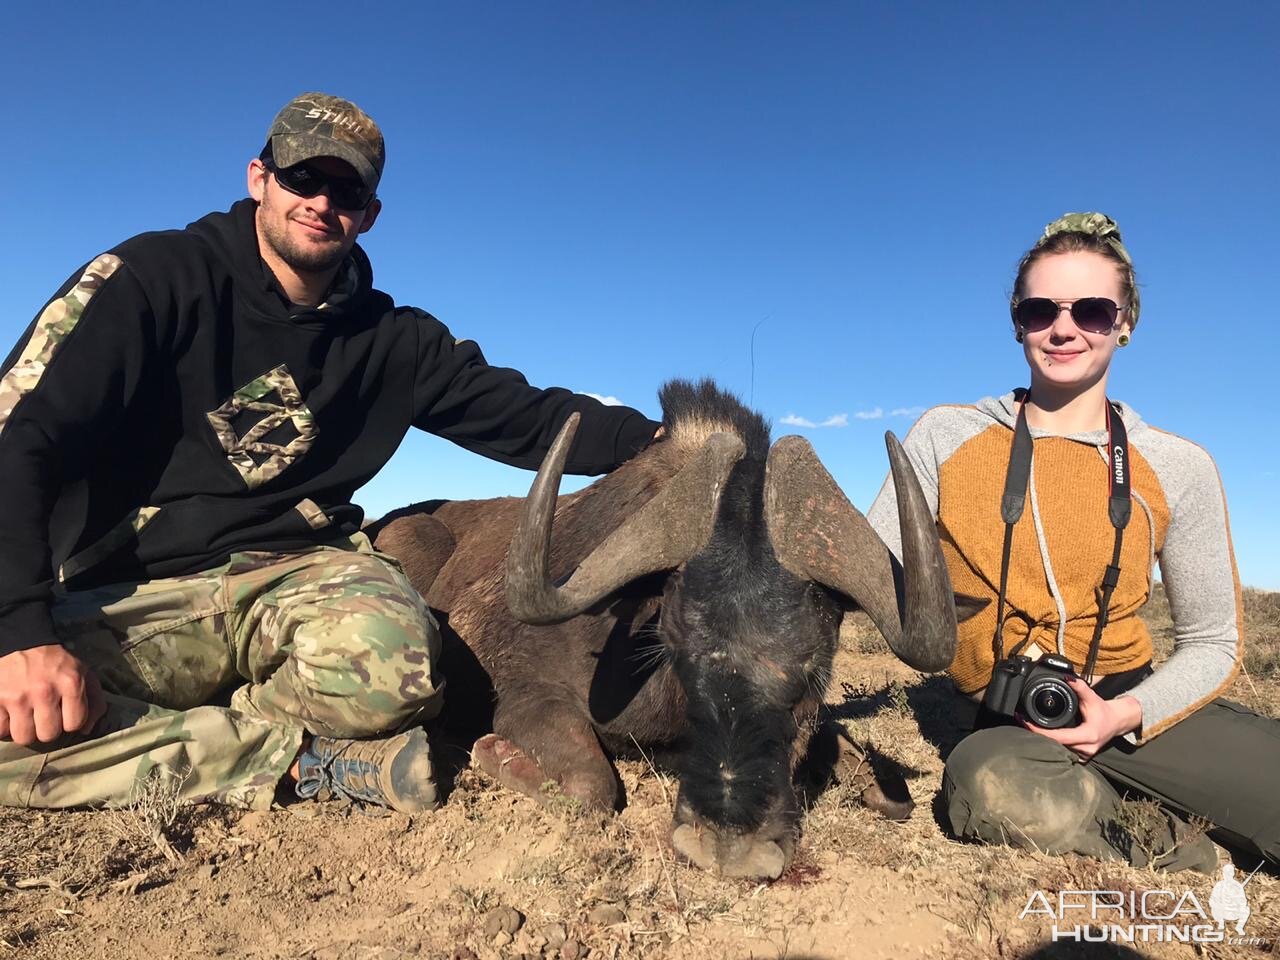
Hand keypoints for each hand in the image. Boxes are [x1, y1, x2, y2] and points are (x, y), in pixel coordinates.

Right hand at [0, 645, 106, 745]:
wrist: (21, 644)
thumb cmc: (54, 663)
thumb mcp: (82, 673)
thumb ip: (94, 700)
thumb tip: (87, 730)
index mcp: (71, 683)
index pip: (74, 724)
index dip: (70, 722)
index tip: (65, 713)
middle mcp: (44, 691)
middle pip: (48, 735)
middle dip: (47, 728)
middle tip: (44, 715)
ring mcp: (17, 697)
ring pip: (24, 737)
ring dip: (25, 730)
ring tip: (27, 716)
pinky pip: (1, 731)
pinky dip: (5, 726)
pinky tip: (11, 714)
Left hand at [1022, 677, 1141, 758]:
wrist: (1117, 722)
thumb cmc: (1104, 711)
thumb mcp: (1093, 698)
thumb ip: (1080, 687)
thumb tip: (1068, 677)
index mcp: (1088, 736)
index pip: (1058, 737)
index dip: (1040, 731)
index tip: (1026, 722)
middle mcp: (1085, 748)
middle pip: (1055, 745)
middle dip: (1037, 734)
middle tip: (1022, 721)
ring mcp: (1083, 755)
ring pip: (1058, 749)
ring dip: (1043, 740)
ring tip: (1028, 726)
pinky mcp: (1081, 756)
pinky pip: (1063, 751)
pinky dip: (1051, 744)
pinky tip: (1041, 735)